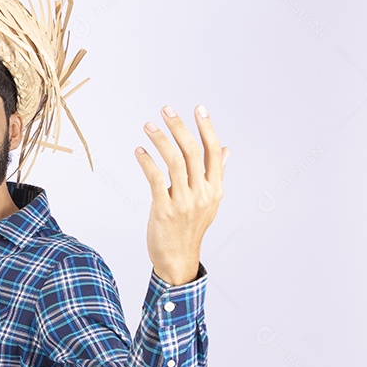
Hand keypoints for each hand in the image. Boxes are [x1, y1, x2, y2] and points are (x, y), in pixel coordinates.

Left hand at [134, 105, 226, 285]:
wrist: (177, 258)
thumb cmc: (190, 227)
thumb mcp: (209, 202)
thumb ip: (215, 174)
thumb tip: (226, 149)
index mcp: (215, 189)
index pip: (213, 152)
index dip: (206, 128)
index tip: (198, 108)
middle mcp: (202, 193)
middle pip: (192, 151)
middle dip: (179, 127)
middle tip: (165, 109)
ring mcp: (184, 202)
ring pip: (173, 162)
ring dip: (160, 140)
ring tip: (148, 126)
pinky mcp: (164, 209)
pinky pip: (155, 179)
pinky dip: (147, 161)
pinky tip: (139, 151)